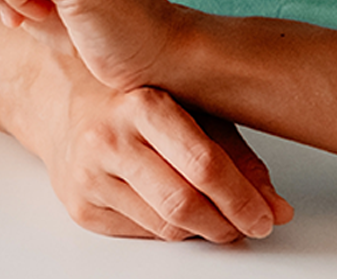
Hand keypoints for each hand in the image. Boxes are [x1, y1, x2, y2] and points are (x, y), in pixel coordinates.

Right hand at [41, 72, 291, 241]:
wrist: (61, 103)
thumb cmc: (130, 103)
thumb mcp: (188, 109)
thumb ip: (234, 155)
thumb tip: (274, 207)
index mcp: (140, 104)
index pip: (202, 164)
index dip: (242, 199)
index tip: (264, 215)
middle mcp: (107, 137)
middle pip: (182, 203)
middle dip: (225, 224)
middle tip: (247, 225)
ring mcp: (88, 174)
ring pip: (165, 226)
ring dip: (200, 230)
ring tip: (209, 213)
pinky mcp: (79, 206)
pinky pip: (142, 233)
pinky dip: (166, 228)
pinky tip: (166, 205)